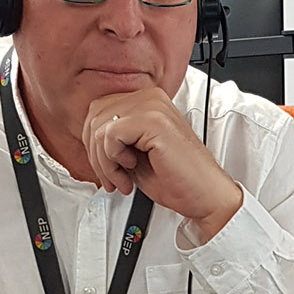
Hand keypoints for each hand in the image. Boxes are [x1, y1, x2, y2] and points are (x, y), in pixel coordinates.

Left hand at [82, 89, 242, 240]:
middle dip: (96, 154)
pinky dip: (112, 160)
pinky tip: (131, 170)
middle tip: (112, 177)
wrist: (205, 195)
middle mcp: (151, 98)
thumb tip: (88, 137)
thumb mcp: (135, 154)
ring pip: (99, 127)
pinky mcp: (154, 121)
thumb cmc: (177, 179)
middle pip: (94, 116)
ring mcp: (153, 106)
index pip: (98, 109)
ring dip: (104, 162)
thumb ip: (114, 139)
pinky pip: (110, 135)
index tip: (107, 167)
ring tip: (122, 178)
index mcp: (147, 101)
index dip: (94, 143)